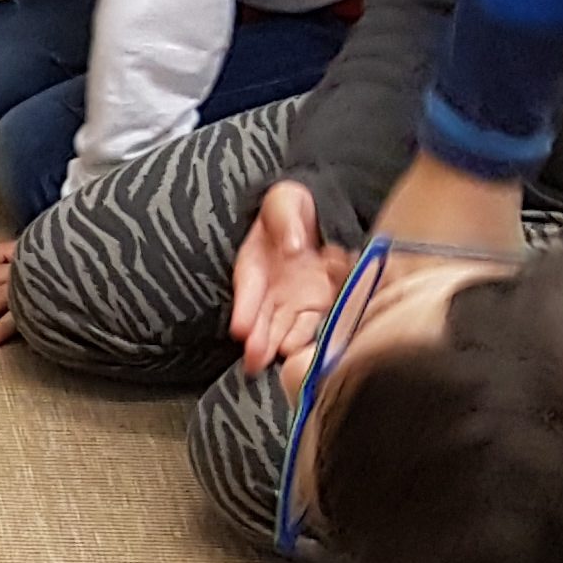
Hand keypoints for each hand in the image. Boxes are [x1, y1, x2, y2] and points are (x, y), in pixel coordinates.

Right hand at [229, 180, 351, 379]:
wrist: (322, 213)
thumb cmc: (295, 208)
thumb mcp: (284, 201)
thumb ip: (285, 218)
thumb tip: (293, 245)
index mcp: (254, 263)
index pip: (248, 288)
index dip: (244, 309)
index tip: (240, 328)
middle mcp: (271, 288)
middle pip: (261, 318)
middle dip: (258, 339)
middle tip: (254, 359)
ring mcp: (294, 300)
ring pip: (283, 328)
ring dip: (278, 346)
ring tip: (276, 362)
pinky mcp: (318, 306)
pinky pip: (313, 326)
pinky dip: (309, 341)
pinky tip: (307, 355)